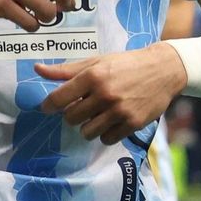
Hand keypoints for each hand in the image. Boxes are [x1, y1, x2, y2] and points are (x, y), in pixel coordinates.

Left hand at [35, 45, 187, 144]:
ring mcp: (119, 110)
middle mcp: (105, 94)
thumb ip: (66, 70)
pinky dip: (106, 133)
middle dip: (73, 114)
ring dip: (88, 126)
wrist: (163, 69)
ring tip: (98, 115)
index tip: (49, 107)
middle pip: (71, 118)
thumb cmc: (126, 64)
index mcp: (93, 76)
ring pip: (87, 132)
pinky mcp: (133, 123)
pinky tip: (112, 121)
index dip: (49, 105)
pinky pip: (107, 139)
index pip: (59, 99)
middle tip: (83, 107)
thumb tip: (37, 69)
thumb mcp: (97, 61)